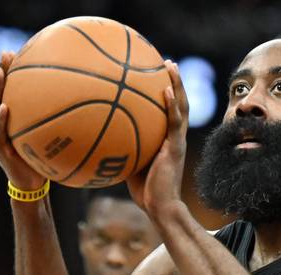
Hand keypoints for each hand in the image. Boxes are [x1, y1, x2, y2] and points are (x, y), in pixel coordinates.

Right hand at [0, 51, 47, 191]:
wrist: (31, 186)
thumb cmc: (42, 161)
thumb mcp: (50, 139)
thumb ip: (58, 123)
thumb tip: (83, 106)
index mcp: (12, 119)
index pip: (9, 92)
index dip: (9, 72)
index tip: (13, 52)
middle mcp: (1, 124)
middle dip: (1, 74)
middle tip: (5, 56)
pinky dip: (0, 119)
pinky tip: (5, 108)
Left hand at [126, 60, 189, 220]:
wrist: (160, 208)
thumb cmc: (144, 191)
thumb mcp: (129, 164)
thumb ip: (122, 148)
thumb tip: (98, 137)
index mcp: (167, 140)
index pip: (169, 111)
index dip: (167, 92)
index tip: (158, 74)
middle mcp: (175, 137)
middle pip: (179, 103)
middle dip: (174, 81)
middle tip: (167, 61)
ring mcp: (177, 142)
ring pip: (182, 107)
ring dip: (177, 84)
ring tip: (170, 65)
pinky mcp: (175, 149)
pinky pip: (175, 123)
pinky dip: (172, 105)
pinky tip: (166, 91)